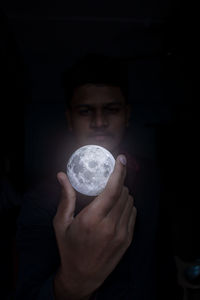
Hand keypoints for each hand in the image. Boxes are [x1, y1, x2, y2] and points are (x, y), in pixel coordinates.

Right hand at [53, 155, 136, 299]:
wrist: (83, 275)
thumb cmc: (69, 248)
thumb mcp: (62, 223)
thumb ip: (65, 198)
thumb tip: (62, 176)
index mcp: (93, 219)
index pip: (113, 189)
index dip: (119, 171)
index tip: (121, 158)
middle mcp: (111, 225)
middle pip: (124, 193)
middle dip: (118, 183)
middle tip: (108, 182)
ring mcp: (122, 233)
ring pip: (130, 202)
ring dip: (123, 194)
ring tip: (110, 197)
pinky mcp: (128, 239)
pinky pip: (133, 213)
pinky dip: (127, 206)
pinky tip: (116, 210)